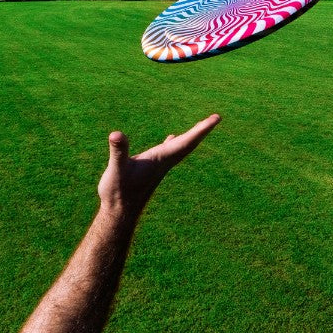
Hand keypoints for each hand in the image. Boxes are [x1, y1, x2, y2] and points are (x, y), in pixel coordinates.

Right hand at [98, 114, 220, 218]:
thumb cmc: (118, 193)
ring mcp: (159, 166)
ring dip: (191, 136)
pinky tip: (172, 138)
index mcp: (161, 159)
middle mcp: (164, 162)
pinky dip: (173, 142)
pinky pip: (168, 152)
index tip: (217, 118)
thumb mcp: (116, 169)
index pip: (187, 141)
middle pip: (189, 144)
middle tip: (216, 118)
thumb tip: (116, 135)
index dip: (202, 129)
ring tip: (201, 126)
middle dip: (202, 130)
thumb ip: (118, 151)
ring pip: (180, 148)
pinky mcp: (151, 169)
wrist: (119, 214)